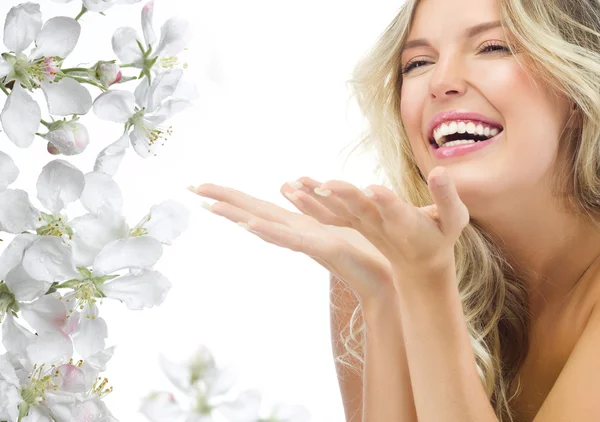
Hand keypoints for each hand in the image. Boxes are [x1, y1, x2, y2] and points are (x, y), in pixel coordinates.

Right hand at [187, 179, 395, 303]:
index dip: (232, 196)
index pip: (259, 207)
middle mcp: (296, 233)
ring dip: (238, 215)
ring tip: (211, 204)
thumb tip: (286, 185)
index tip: (204, 186)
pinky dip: (270, 233)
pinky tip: (250, 225)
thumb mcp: (333, 218)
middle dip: (225, 200)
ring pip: (266, 226)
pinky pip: (293, 240)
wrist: (390, 276)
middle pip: (254, 213)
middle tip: (193, 187)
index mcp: (299, 224)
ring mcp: (306, 243)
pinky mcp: (324, 249)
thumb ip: (307, 203)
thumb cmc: (366, 249)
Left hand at [301, 166, 468, 284]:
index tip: (373, 190)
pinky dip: (311, 204)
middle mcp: (380, 225)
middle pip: (361, 209)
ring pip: (337, 212)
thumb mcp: (454, 219)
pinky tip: (293, 190)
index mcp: (407, 224)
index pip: (397, 211)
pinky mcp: (353, 224)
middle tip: (327, 185)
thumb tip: (439, 171)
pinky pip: (329, 215)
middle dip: (345, 197)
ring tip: (294, 184)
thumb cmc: (440, 237)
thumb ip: (447, 197)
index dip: (386, 201)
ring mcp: (363, 225)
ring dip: (316, 199)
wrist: (419, 264)